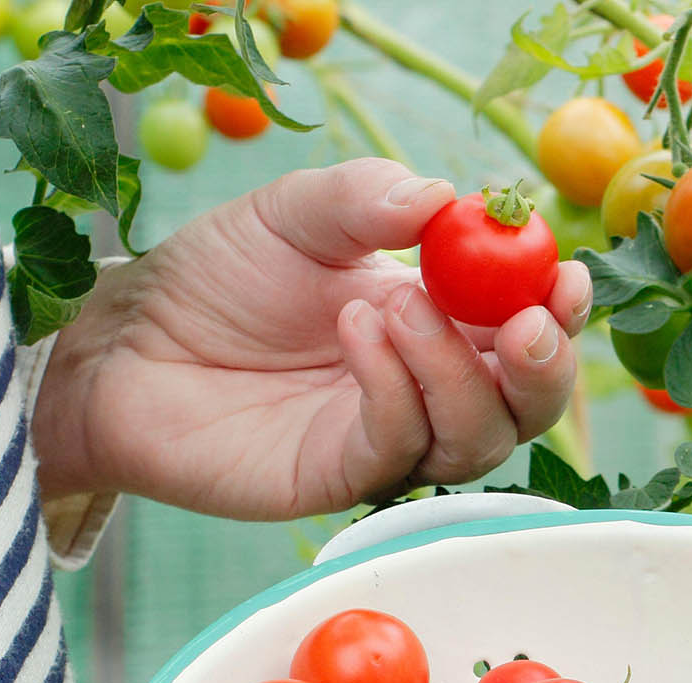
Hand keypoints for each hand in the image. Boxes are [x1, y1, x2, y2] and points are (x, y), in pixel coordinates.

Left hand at [32, 158, 592, 520]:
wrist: (127, 341)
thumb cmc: (217, 275)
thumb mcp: (296, 212)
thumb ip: (367, 198)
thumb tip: (443, 196)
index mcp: (442, 321)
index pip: (529, 328)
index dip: (561, 310)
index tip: (564, 277)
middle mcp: (430, 388)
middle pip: (528, 403)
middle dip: (545, 366)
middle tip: (528, 322)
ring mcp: (390, 437)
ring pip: (478, 438)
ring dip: (458, 372)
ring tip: (399, 305)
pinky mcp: (341, 477)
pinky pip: (399, 447)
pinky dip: (394, 389)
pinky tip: (358, 331)